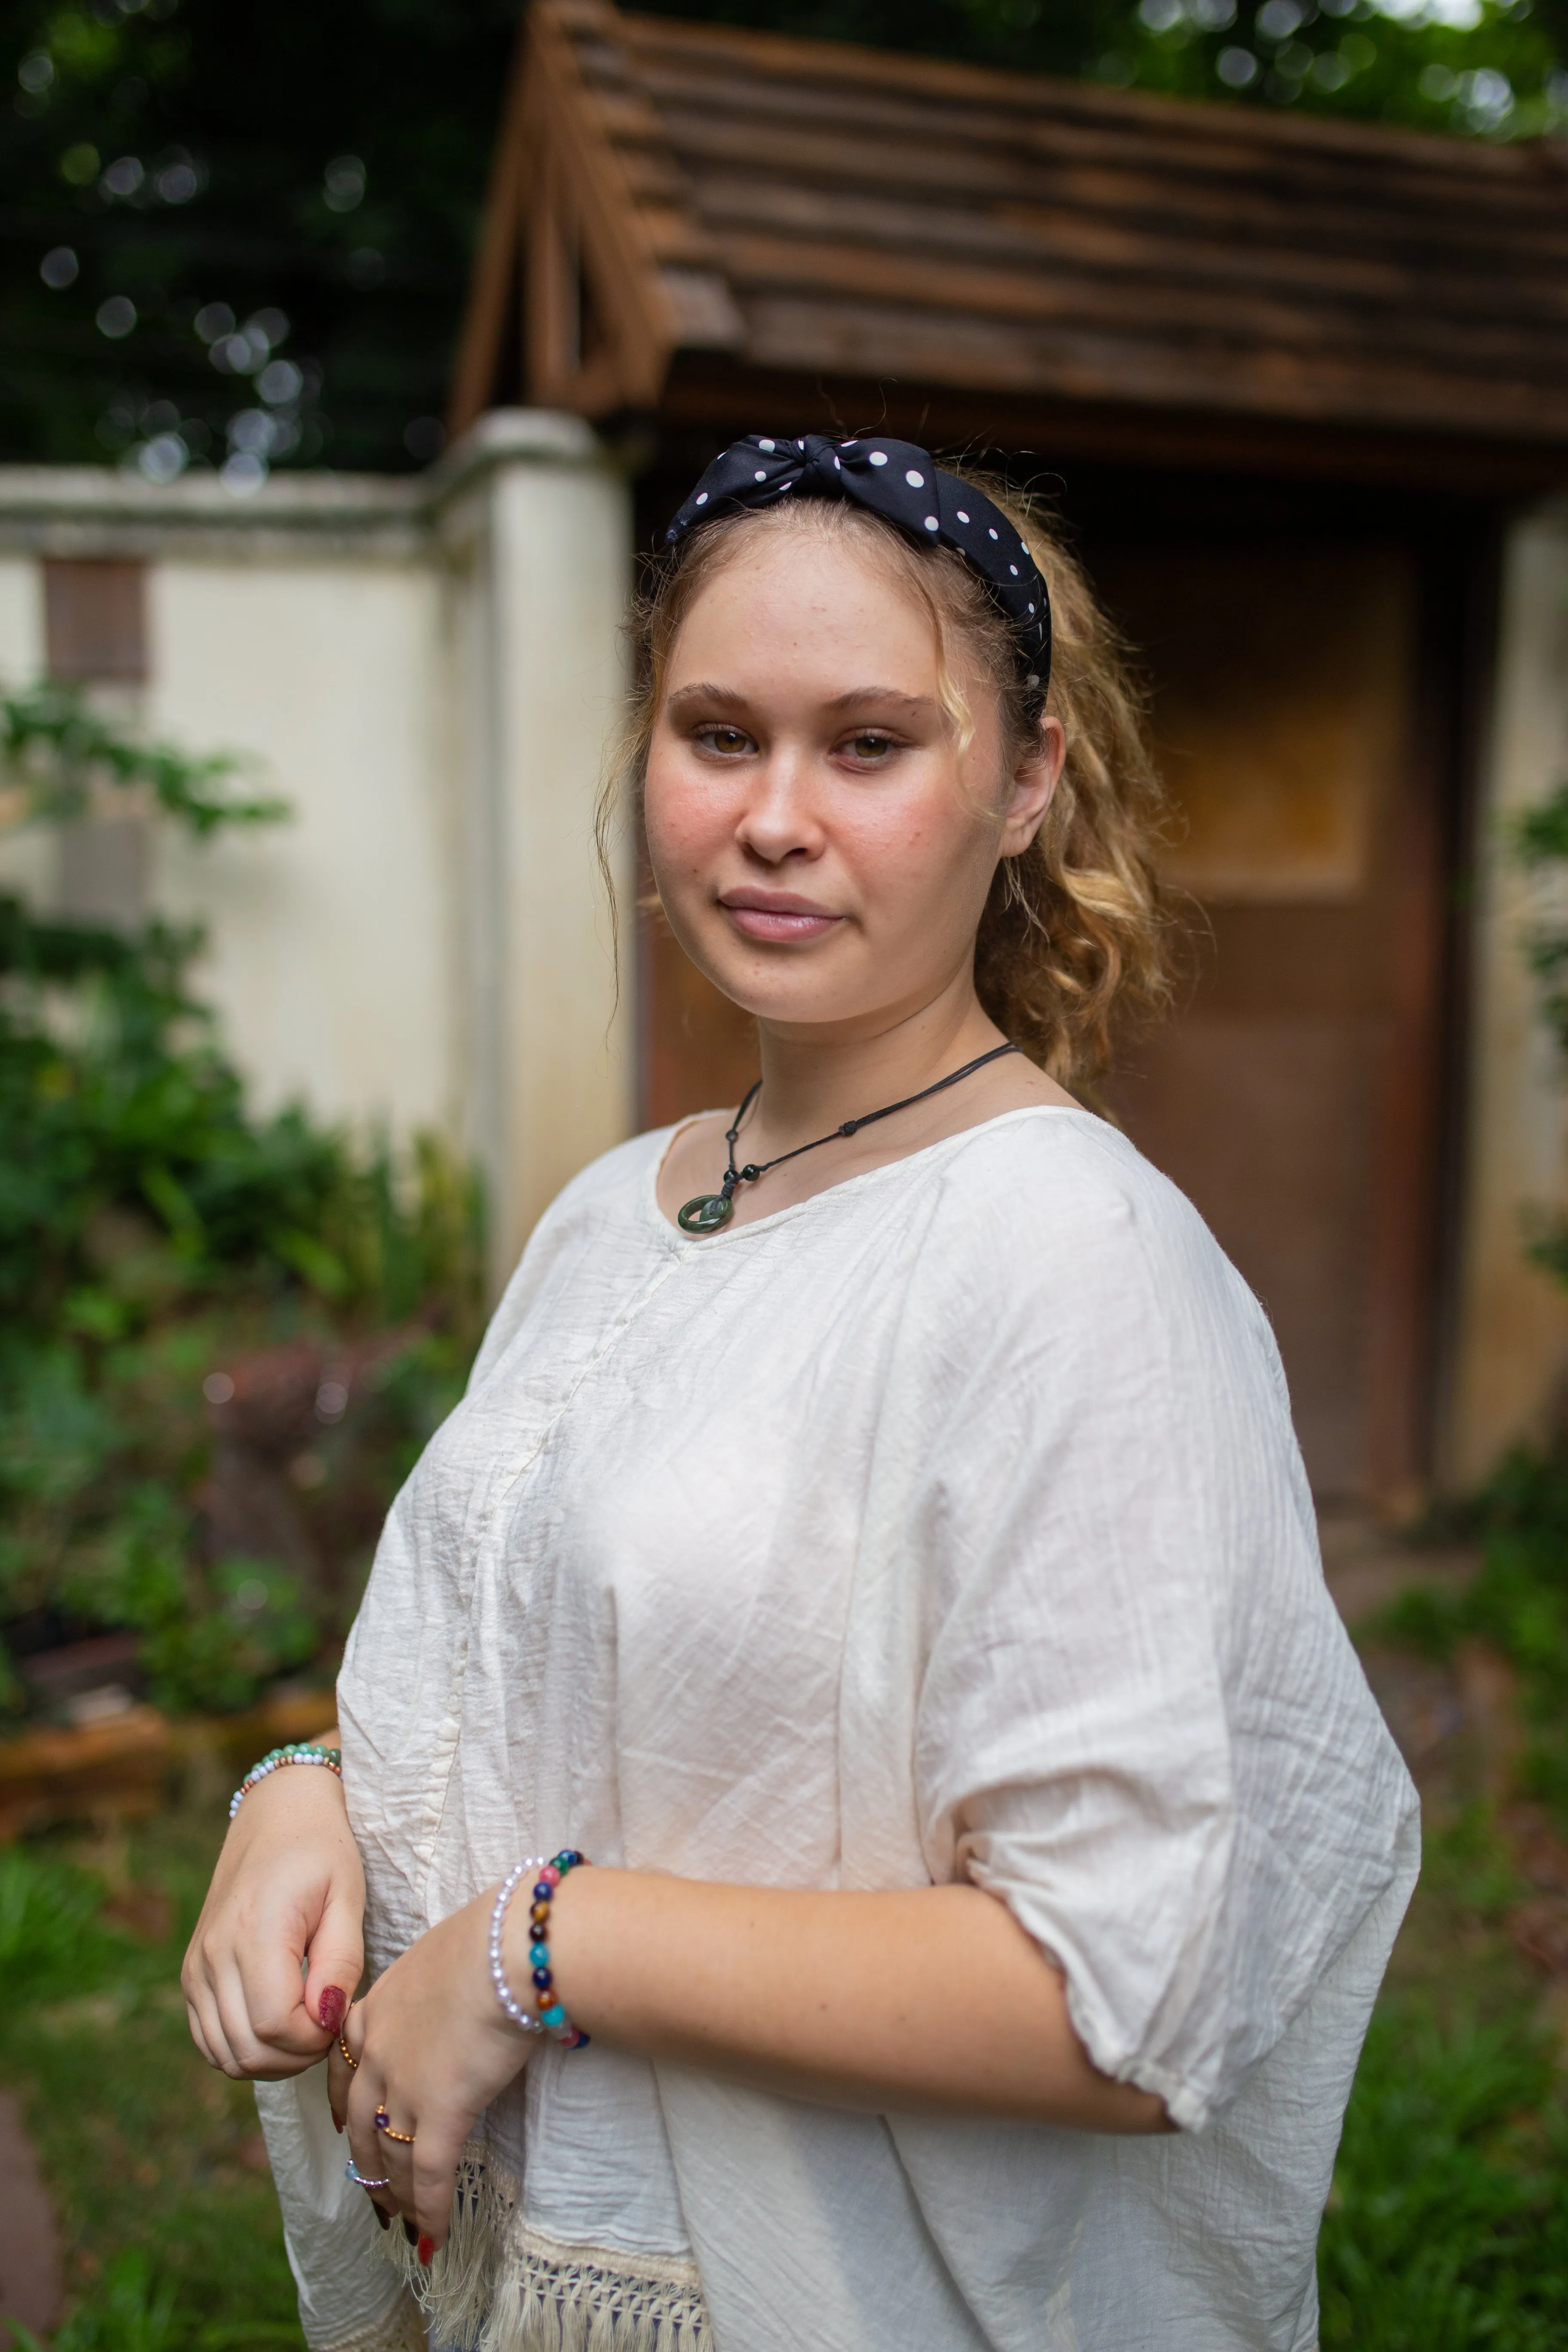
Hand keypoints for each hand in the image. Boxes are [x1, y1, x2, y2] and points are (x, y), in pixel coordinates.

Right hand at [182, 1751, 364, 2079]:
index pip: (275, 2026)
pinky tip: (278, 2024)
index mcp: (253, 1931)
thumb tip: (326, 2020)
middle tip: (329, 2024)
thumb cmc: (322, 1853)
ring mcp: (196, 1968)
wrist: (276, 1815)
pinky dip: (244, 2048)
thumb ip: (340, 1963)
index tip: (341, 2012)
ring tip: (307, 2024)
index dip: (315, 2038)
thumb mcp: (346, 1898)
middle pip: (249, 2050)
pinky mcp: (192, 1974)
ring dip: (272, 2059)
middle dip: (297, 2055)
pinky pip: (209, 2040)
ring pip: (226, 2054)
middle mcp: (214, 1954)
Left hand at [328, 1886, 534, 2252]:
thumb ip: (432, 1991)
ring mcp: (403, 2087)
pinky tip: (435, 2236)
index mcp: (374, 2010)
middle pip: (361, 2124)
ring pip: (392, 2157)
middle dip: (368, 2165)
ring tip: (407, 2223)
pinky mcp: (441, 2113)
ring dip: (400, 2195)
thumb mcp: (441, 1957)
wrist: (507, 1948)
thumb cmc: (490, 1939)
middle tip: (377, 2193)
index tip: (341, 2128)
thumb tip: (454, 1997)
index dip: (341, 2105)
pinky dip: (430, 2211)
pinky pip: (431, 2176)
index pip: (342, 2069)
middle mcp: (377, 2053)